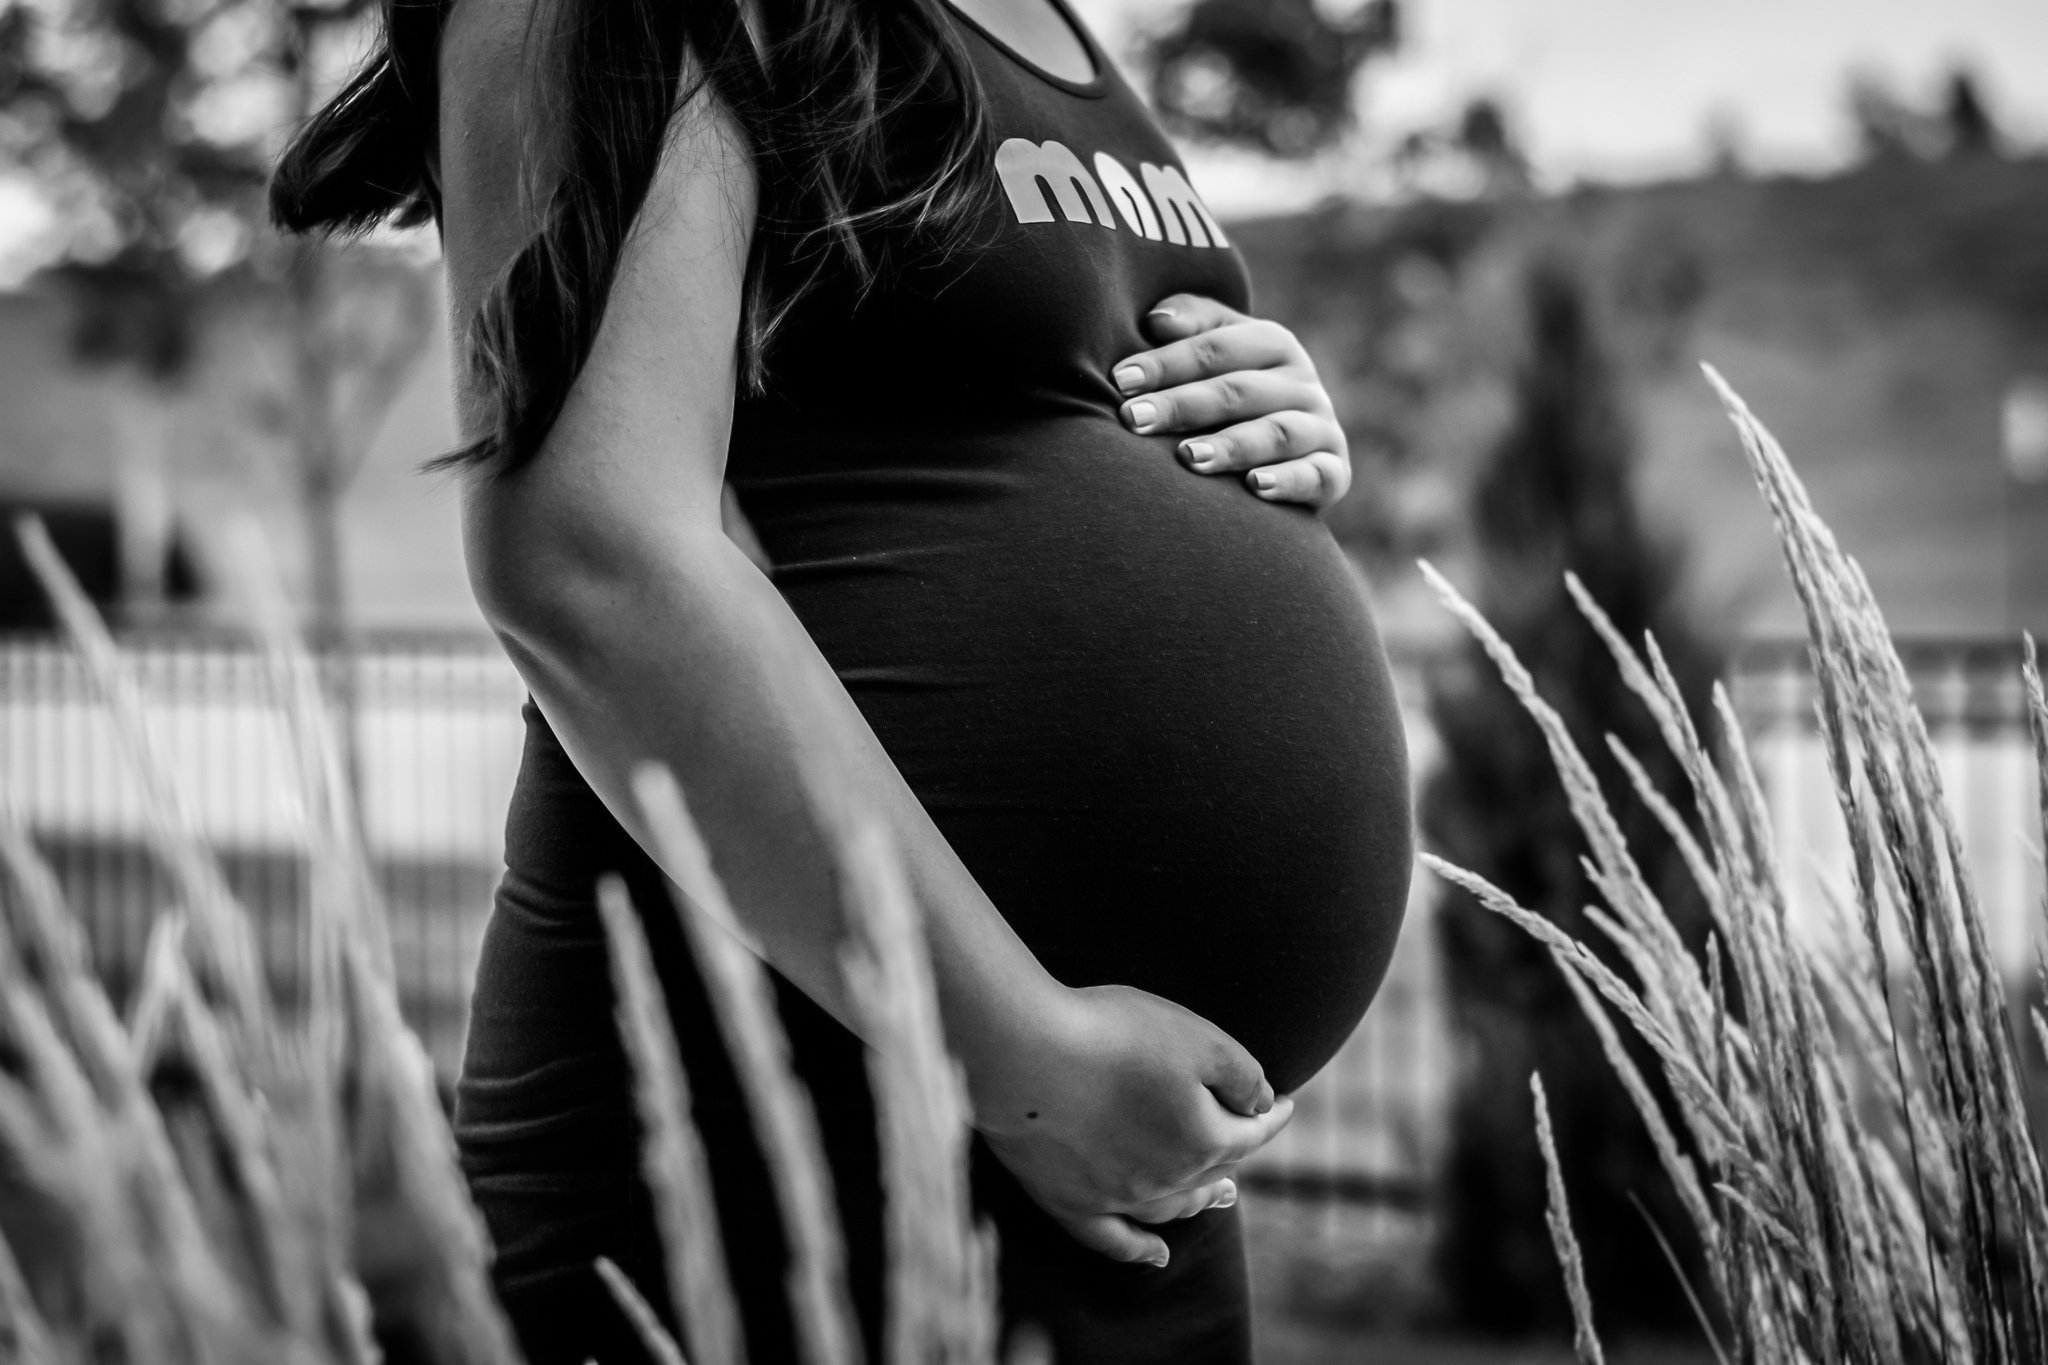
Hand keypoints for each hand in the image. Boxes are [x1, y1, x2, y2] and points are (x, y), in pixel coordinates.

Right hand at [973, 983, 1294, 1266]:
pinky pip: (1113, 1239)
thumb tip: (1263, 1103)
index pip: (1252, 1133)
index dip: (1273, 1116)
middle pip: (1212, 1171)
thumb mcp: (1196, 1036)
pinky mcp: (1068, 1201)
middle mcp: (1166, 1179)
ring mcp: (1116, 1196)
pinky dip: (1138, 1250)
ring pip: (1172, 1208)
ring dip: (1200, 1201)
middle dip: (1236, 1155)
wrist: (1025, 1053)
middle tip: (1248, 1141)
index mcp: (1202, 1139)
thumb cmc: (1112, 1033)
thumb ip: (1241, 1073)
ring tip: (1219, 1196)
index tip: (1285, 1102)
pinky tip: (1155, 1256)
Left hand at [1111, 294, 1350, 510]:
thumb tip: (1155, 320)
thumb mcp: (1217, 354)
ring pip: (1276, 434)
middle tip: (1133, 420)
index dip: (1167, 362)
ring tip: (1188, 458)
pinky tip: (1255, 487)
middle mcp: (1303, 383)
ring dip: (1231, 446)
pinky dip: (1288, 482)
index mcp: (1274, 344)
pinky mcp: (1334, 473)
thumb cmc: (1233, 398)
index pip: (1217, 348)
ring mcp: (1322, 428)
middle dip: (1183, 405)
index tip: (1121, 380)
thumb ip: (1192, 328)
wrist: (1292, 455)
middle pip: (1239, 391)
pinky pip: (1315, 476)